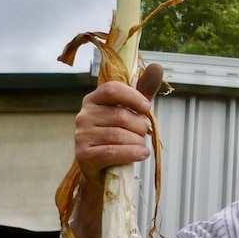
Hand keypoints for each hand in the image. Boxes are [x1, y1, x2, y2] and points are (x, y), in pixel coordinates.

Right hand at [74, 64, 164, 187]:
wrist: (104, 172)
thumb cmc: (119, 138)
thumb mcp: (132, 113)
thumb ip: (143, 92)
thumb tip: (157, 66)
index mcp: (93, 100)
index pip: (113, 89)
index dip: (134, 97)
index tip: (147, 108)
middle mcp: (83, 115)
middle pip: (122, 116)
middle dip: (140, 127)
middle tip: (143, 134)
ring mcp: (81, 135)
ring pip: (120, 135)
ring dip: (138, 142)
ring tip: (140, 146)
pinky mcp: (83, 155)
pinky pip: (114, 151)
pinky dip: (133, 153)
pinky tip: (142, 154)